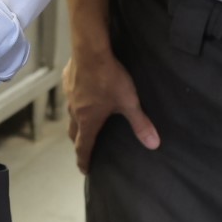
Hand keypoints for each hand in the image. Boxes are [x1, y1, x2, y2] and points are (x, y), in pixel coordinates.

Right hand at [63, 47, 158, 173]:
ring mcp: (69, 95)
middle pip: (73, 133)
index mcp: (88, 120)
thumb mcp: (129, 102)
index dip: (84, 160)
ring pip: (71, 114)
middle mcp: (74, 111)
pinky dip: (77, 101)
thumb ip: (140, 123)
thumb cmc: (109, 78)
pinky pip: (70, 96)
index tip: (85, 170)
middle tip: (85, 148)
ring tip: (86, 122)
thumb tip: (154, 144)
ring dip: (77, 121)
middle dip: (79, 143)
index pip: (83, 147)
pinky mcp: (67, 80)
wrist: (90, 50)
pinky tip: (84, 94)